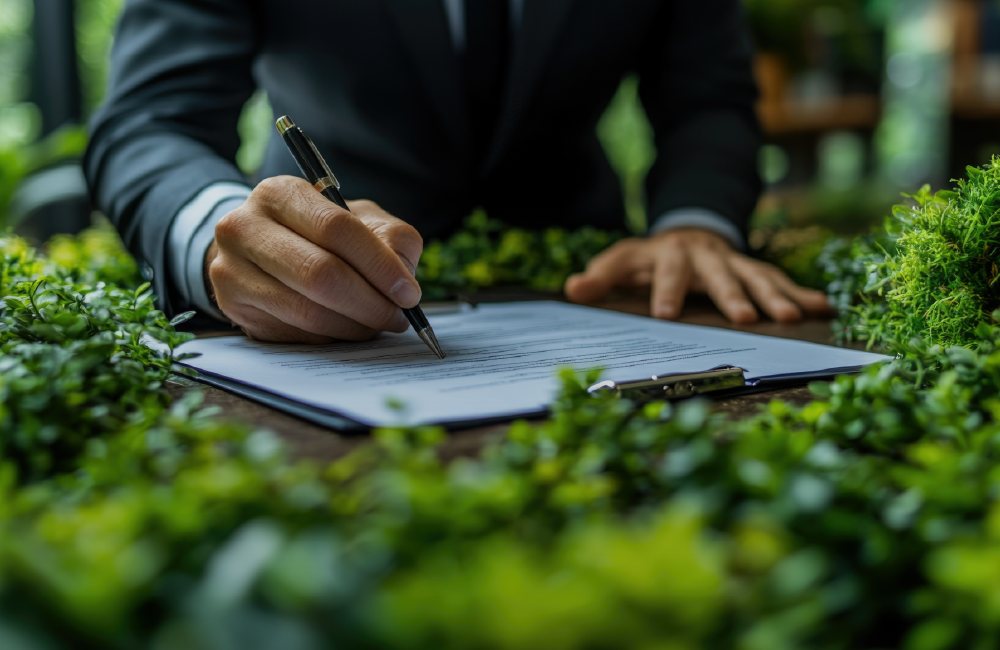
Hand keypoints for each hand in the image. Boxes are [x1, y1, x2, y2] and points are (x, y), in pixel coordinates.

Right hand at [205, 176, 422, 342]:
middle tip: (397, 317)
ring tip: (376, 323)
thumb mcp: (359, 219)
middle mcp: (244, 228)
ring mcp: (232, 270)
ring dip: (354, 326)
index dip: (379, 265)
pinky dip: (331, 336)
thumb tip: (404, 278)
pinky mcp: (232, 307)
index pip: (336, 229)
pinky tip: (345, 327)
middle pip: (320, 274)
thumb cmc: (319, 232)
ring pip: (308, 312)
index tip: (408, 292)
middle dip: (370, 303)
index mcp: (280, 193)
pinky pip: (295, 333)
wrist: (259, 250)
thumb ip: (391, 238)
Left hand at [564, 228, 830, 323]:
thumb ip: (601, 276)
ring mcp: (733, 262)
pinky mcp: (754, 270)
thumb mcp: (624, 260)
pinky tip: (823, 308)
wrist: (691, 231)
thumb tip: (572, 289)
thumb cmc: (653, 257)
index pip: (665, 271)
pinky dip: (801, 293)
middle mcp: (705, 256)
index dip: (665, 290)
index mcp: (670, 254)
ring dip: (775, 296)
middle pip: (719, 275)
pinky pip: (780, 280)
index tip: (665, 315)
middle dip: (732, 295)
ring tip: (790, 317)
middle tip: (745, 318)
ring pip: (756, 277)